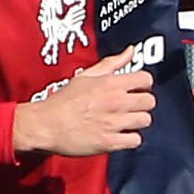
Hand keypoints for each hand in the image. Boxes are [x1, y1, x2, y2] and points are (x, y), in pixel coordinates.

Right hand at [14, 47, 154, 155]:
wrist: (44, 125)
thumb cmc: (63, 101)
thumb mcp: (86, 76)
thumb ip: (112, 63)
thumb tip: (130, 51)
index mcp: (110, 83)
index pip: (146, 79)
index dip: (143, 84)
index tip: (136, 89)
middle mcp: (115, 102)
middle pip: (150, 101)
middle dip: (141, 104)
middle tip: (130, 107)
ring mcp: (113, 123)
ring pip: (145, 120)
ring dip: (136, 121)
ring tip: (123, 121)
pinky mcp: (109, 142)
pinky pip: (135, 140)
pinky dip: (129, 139)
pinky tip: (119, 135)